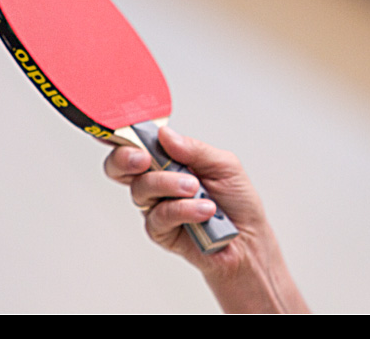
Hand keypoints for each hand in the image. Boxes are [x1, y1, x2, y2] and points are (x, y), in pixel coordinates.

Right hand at [104, 126, 307, 312]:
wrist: (249, 237)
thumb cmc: (237, 200)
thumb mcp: (223, 165)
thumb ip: (194, 150)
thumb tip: (165, 134)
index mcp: (170, 160)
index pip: (137, 144)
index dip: (122, 136)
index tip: (125, 131)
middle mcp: (158, 182)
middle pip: (121, 167)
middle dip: (126, 158)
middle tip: (144, 158)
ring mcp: (156, 206)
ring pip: (141, 189)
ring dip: (170, 185)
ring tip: (197, 189)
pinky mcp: (160, 231)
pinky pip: (160, 216)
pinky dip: (183, 210)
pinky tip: (204, 210)